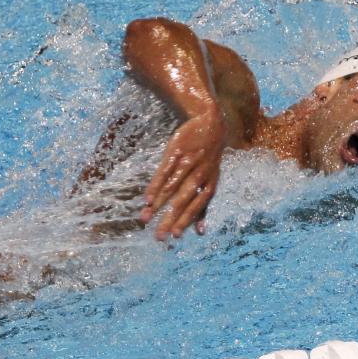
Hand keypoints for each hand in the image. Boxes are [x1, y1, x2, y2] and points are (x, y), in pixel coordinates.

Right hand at [140, 107, 225, 240]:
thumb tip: (201, 232)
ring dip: (158, 204)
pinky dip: (155, 186)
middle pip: (183, 200)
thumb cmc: (208, 157)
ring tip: (145, 218)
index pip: (198, 206)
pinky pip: (164, 172)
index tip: (175, 236)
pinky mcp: (175, 152)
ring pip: (171, 188)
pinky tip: (147, 198)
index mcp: (210, 183)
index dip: (187, 220)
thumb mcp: (212, 179)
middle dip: (170, 218)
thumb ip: (205, 205)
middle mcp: (200, 174)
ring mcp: (187, 162)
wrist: (209, 122)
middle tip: (158, 236)